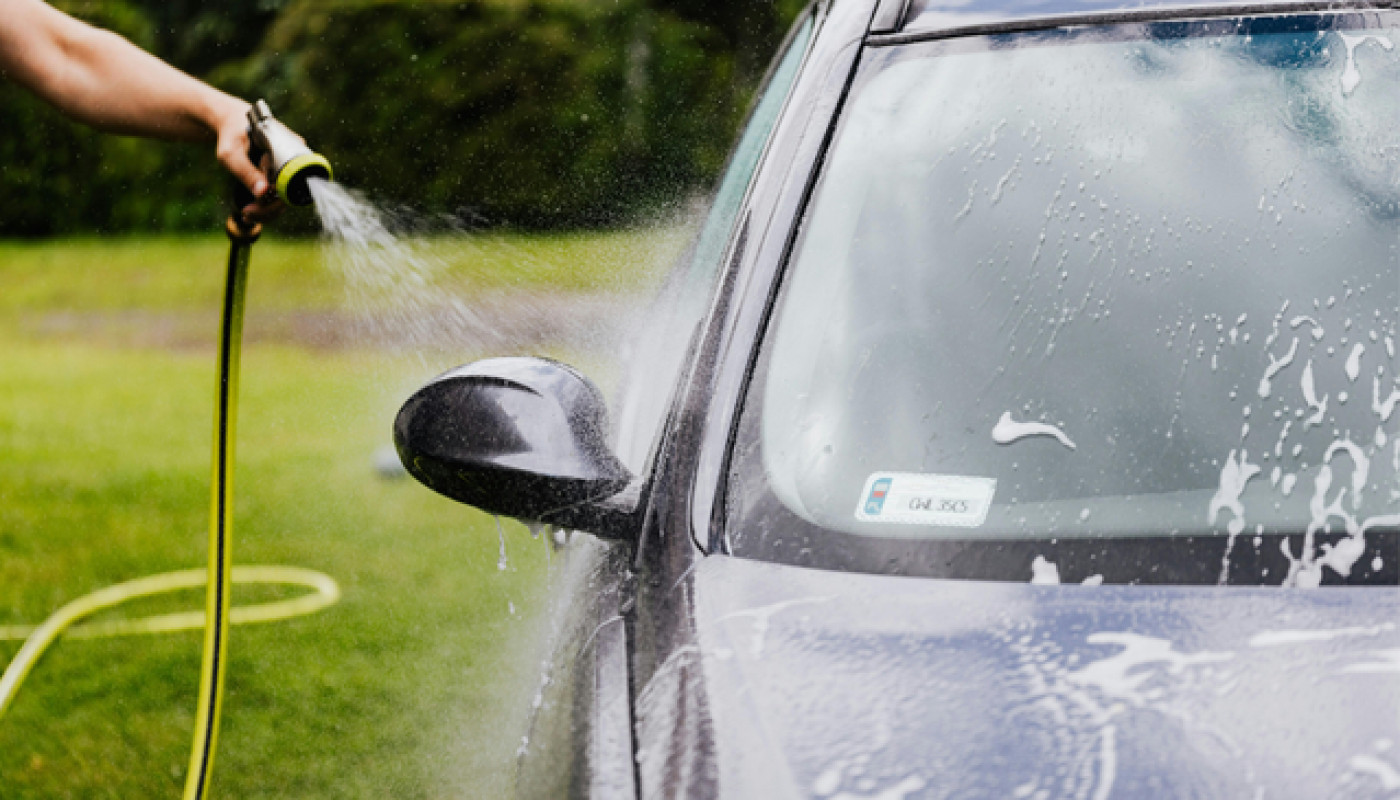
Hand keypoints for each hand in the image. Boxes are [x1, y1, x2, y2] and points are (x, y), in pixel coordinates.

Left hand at [211, 100, 285, 223]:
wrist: (233, 122)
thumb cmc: (231, 135)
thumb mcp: (231, 153)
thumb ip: (245, 171)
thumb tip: (263, 192)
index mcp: (288, 149)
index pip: (290, 185)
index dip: (274, 202)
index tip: (252, 208)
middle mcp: (296, 158)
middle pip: (290, 194)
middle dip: (268, 209)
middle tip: (246, 213)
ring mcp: (292, 166)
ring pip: (286, 197)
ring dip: (268, 209)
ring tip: (247, 212)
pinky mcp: (285, 173)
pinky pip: (282, 193)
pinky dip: (269, 204)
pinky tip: (253, 208)